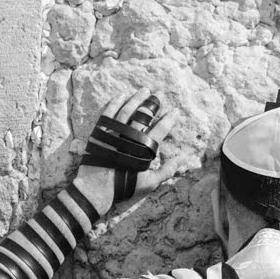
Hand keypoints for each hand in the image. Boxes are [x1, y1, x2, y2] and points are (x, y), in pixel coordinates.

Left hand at [72, 87, 188, 215]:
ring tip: (144, 90)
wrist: (97, 188)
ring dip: (136, 98)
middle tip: (159, 94)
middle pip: (143, 115)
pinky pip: (108, 112)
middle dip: (153, 103)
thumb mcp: (150, 182)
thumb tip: (183, 159)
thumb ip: (167, 170)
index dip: (169, 119)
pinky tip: (122, 96)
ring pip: (127, 110)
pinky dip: (115, 102)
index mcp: (144, 149)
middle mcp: (129, 137)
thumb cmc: (125, 186)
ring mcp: (114, 133)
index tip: (175, 111)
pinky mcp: (100, 131)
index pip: (161, 130)